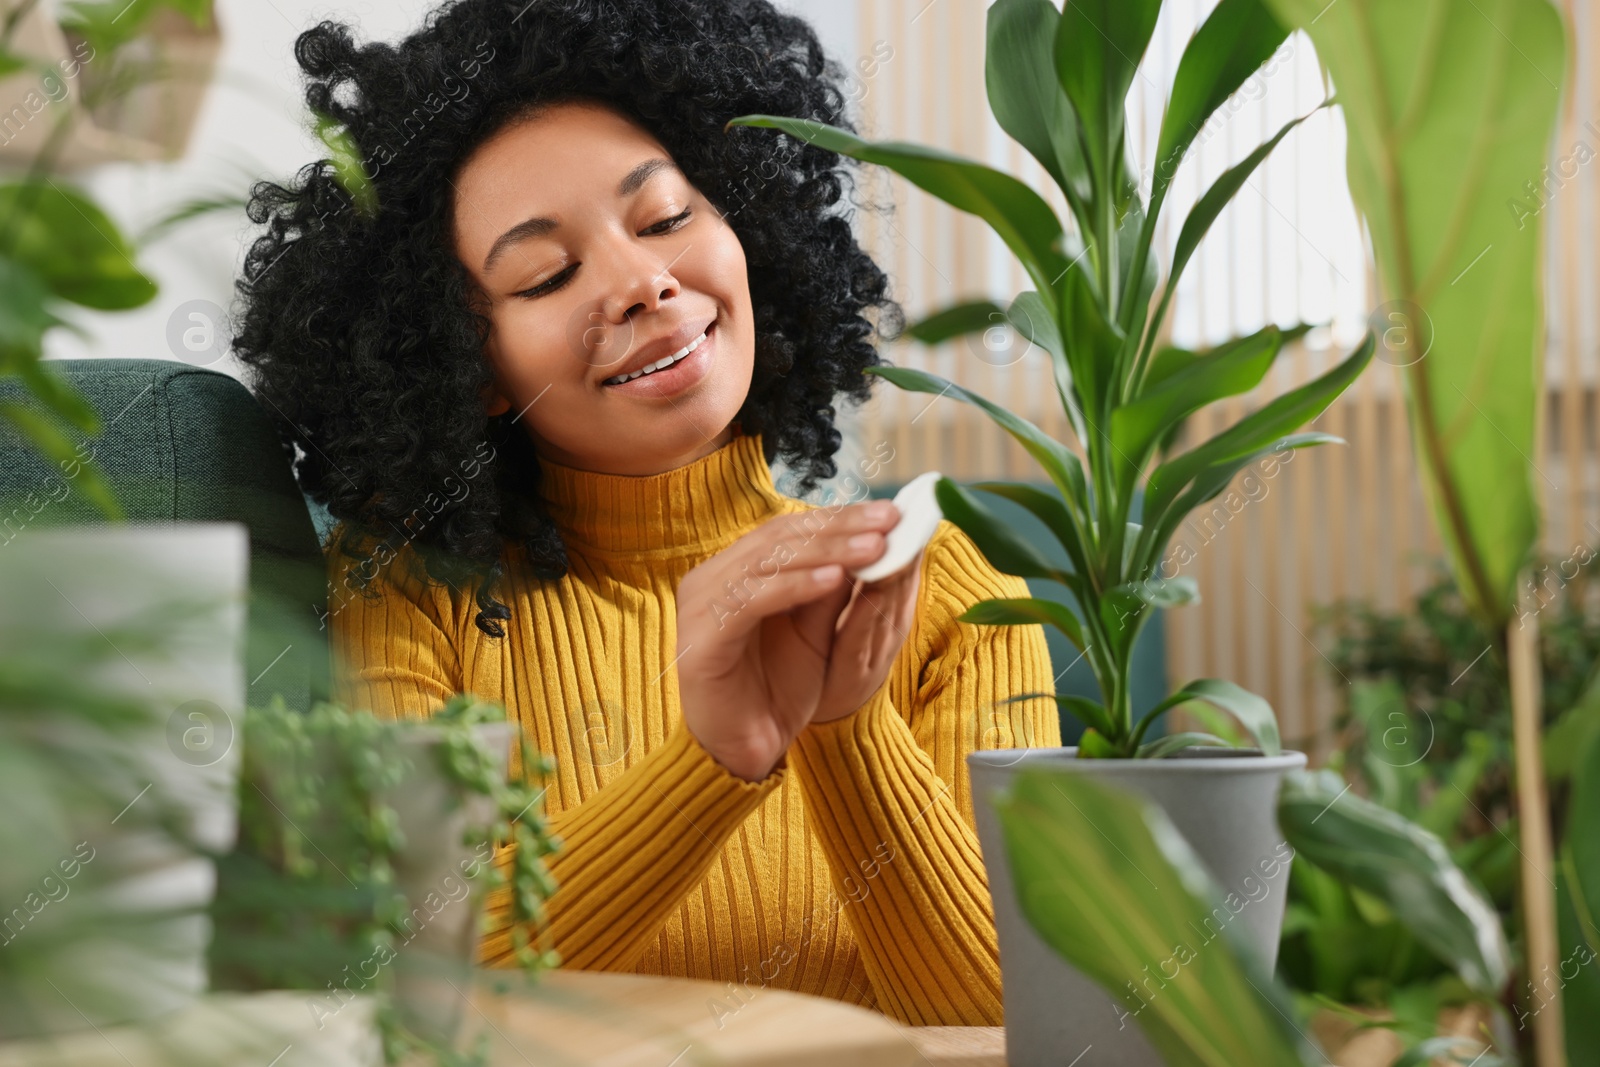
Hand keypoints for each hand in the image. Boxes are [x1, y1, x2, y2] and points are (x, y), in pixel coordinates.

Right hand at [674, 499, 900, 780]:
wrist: (745, 751)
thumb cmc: (777, 690)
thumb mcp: (815, 632)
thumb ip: (833, 588)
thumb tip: (874, 540)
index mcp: (734, 571)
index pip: (787, 530)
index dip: (838, 518)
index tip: (888, 514)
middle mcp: (711, 579)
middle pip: (779, 538)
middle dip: (840, 528)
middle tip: (888, 521)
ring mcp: (700, 606)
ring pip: (768, 562)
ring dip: (826, 552)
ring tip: (874, 548)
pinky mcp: (701, 638)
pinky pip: (750, 600)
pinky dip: (794, 587)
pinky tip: (835, 580)